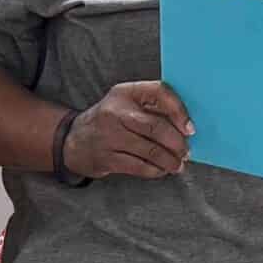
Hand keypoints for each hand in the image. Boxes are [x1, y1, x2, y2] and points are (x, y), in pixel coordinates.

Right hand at [64, 82, 192, 178]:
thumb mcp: (125, 103)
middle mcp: (115, 112)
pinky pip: (140, 167)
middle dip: (177, 143)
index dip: (179, 110)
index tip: (190, 128)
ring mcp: (109, 136)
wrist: (72, 140)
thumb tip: (186, 127)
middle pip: (156, 126)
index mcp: (125, 92)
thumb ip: (151, 107)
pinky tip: (162, 170)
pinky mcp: (107, 158)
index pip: (159, 92)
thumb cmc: (110, 120)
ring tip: (178, 164)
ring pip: (151, 150)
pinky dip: (156, 170)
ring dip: (170, 160)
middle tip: (186, 152)